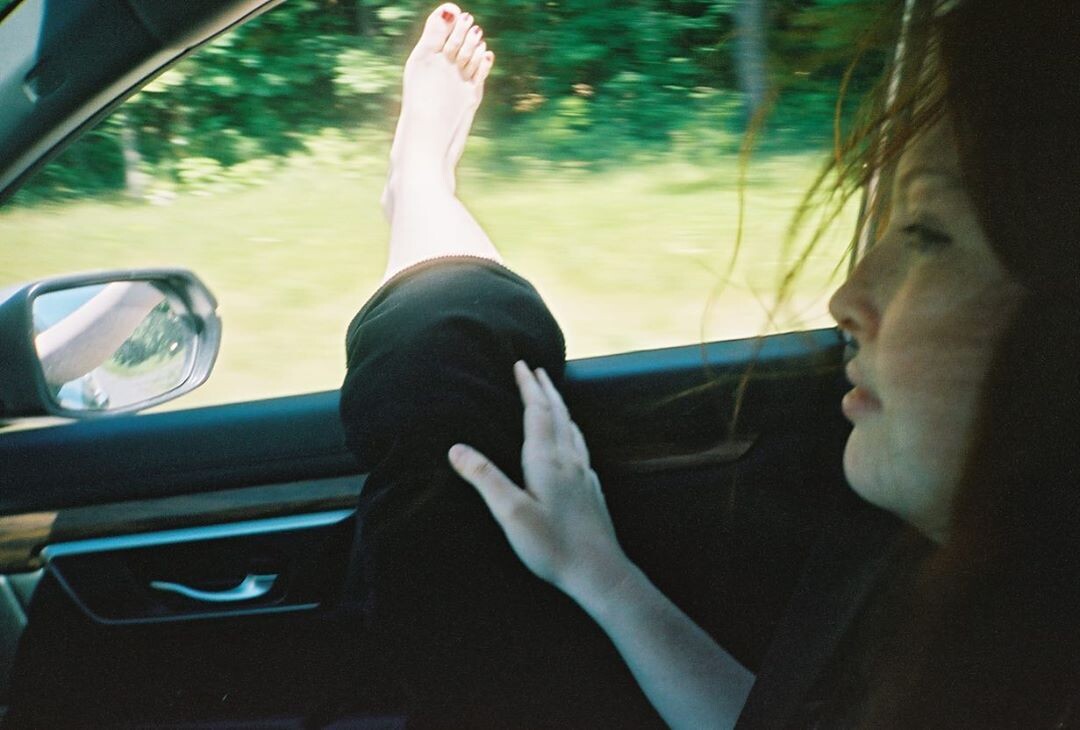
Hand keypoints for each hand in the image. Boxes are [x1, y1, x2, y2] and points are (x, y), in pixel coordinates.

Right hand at [449, 360, 627, 596]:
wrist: (600, 572)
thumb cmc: (552, 546)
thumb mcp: (511, 514)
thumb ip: (485, 479)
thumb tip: (456, 448)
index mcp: (547, 460)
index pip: (537, 412)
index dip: (528, 387)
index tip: (521, 364)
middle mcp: (569, 460)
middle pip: (558, 413)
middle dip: (545, 389)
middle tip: (535, 369)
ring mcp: (584, 474)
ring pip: (572, 428)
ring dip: (560, 406)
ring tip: (552, 396)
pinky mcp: (592, 489)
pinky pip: (580, 446)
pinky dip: (571, 429)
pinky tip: (571, 441)